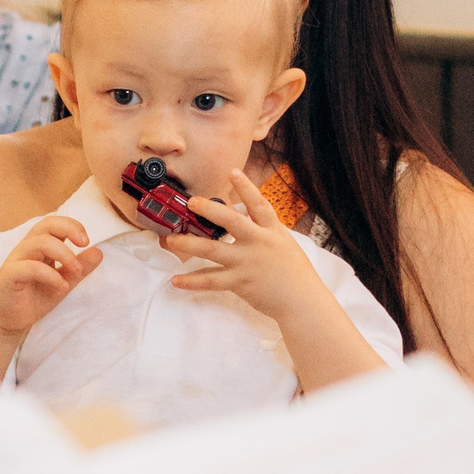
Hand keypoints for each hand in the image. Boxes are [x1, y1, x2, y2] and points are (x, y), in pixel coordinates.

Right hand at [0, 216, 103, 338]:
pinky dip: (49, 274)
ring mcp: (16, 261)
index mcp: (39, 246)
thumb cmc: (33, 298)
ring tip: (76, 270)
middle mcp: (26, 249)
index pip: (53, 224)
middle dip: (68, 229)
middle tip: (85, 243)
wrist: (7, 321)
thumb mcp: (62, 282)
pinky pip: (28, 268)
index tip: (86, 241)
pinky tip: (62, 286)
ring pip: (38, 243)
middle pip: (45, 225)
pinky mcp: (9, 276)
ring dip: (63, 253)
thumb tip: (99, 253)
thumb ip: (78, 268)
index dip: (72, 225)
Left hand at [161, 170, 324, 323]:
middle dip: (209, 209)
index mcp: (272, 231)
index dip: (246, 187)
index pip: (259, 204)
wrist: (302, 301)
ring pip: (212, 250)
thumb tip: (241, 212)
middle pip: (231, 221)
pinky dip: (192, 281)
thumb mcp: (283, 242)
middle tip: (191, 202)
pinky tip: (175, 280)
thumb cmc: (294, 271)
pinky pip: (210, 281)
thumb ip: (263, 228)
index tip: (232, 172)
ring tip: (170, 239)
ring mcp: (247, 263)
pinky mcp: (240, 282)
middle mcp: (258, 243)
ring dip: (189, 244)